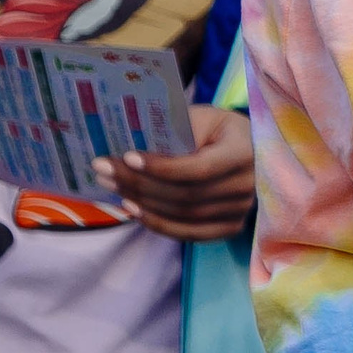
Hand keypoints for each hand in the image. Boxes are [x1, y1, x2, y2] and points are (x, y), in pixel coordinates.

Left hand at [94, 106, 254, 241]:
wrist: (249, 148)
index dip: (161, 168)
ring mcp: (241, 210)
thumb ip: (177, 131)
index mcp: (245, 152)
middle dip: (140, 184)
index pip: (199, 169)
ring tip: (111, 186)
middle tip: (104, 169)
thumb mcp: (202, 118)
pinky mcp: (230, 227)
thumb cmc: (218, 129)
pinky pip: (189, 233)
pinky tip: (133, 209)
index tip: (127, 157)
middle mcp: (248, 185)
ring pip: (183, 215)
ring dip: (142, 203)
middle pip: (186, 195)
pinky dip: (157, 224)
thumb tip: (131, 149)